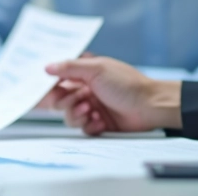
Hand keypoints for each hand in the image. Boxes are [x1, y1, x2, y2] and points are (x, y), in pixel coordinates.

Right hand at [45, 57, 182, 134]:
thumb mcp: (96, 69)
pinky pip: (83, 128)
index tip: (47, 92)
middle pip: (60, 101)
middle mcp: (85, 91)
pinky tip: (101, 120)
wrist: (150, 105)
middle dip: (67, 102)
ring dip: (77, 114)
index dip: (51, 87)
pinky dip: (90, 125)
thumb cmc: (127, 83)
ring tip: (92, 110)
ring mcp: (92, 108)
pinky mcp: (99, 124)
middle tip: (81, 99)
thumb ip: (69, 67)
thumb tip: (47, 67)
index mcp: (84, 75)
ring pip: (69, 116)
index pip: (58, 80)